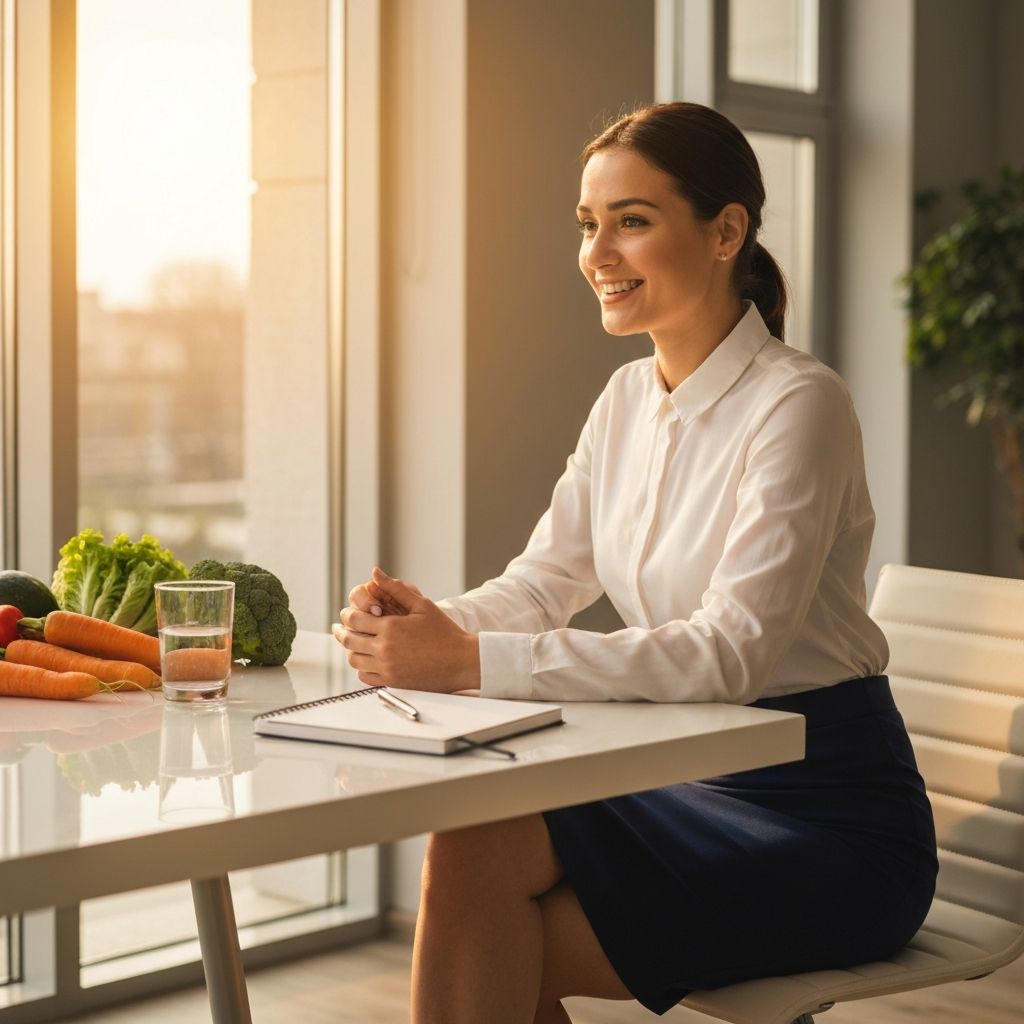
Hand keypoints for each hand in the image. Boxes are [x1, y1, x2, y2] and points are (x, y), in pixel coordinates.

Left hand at [333, 570, 479, 691]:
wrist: (461, 661)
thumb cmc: (444, 631)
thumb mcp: (422, 605)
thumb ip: (395, 588)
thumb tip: (375, 572)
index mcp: (390, 627)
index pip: (354, 619)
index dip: (347, 614)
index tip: (347, 614)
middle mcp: (385, 649)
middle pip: (349, 640)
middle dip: (341, 631)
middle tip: (339, 628)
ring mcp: (387, 668)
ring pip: (354, 660)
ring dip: (350, 650)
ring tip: (353, 643)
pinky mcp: (392, 682)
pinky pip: (366, 677)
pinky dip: (362, 668)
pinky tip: (367, 660)